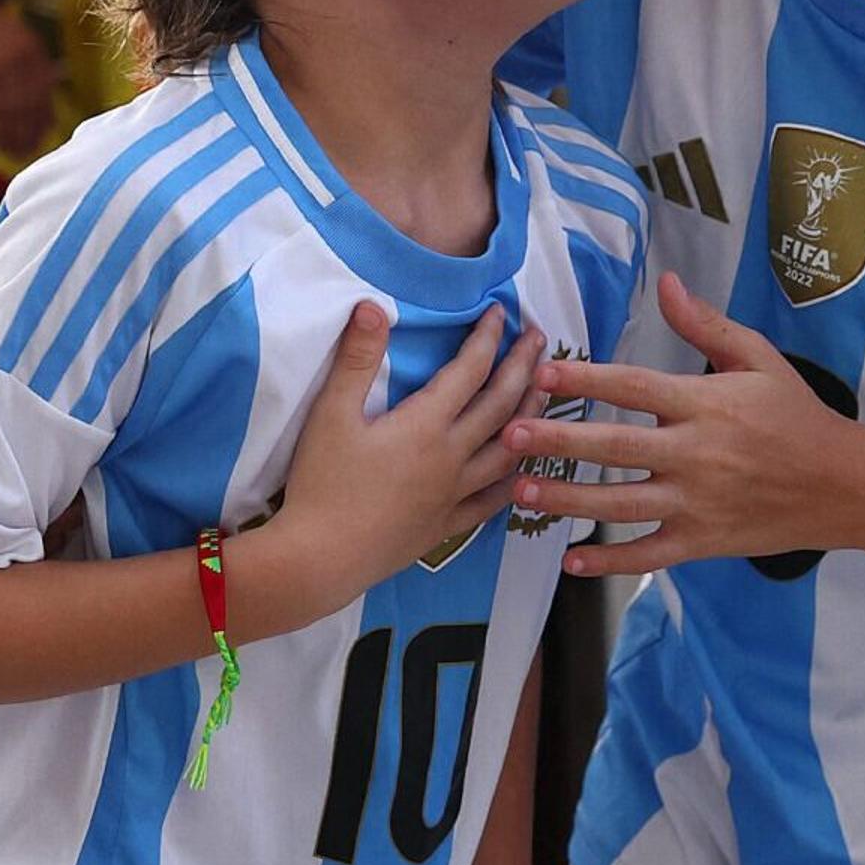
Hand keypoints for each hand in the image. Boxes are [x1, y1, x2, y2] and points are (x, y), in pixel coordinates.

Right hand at [0, 0, 56, 155]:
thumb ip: (15, 60)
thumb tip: (28, 96)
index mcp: (29, 43)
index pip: (46, 87)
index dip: (45, 114)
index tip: (42, 134)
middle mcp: (23, 51)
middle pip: (36, 100)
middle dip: (33, 129)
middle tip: (27, 151)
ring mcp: (4, 61)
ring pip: (19, 108)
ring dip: (18, 135)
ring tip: (13, 153)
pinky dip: (1, 129)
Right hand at [269, 304, 546, 610]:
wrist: (320, 559)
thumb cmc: (322, 483)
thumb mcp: (330, 414)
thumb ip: (357, 359)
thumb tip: (374, 306)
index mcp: (426, 426)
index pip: (469, 371)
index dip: (487, 338)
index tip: (501, 312)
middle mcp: (451, 458)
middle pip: (500, 405)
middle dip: (523, 367)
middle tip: (540, 338)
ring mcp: (453, 495)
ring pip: (509, 451)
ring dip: (530, 416)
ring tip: (543, 393)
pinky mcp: (445, 526)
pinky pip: (492, 501)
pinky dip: (512, 481)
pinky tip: (521, 472)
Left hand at [503, 272, 864, 574]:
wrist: (842, 486)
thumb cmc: (794, 415)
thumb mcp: (758, 359)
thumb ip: (705, 325)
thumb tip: (665, 283)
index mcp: (705, 404)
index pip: (635, 388)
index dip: (587, 379)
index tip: (543, 372)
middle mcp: (696, 454)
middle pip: (617, 447)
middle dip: (561, 441)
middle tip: (512, 436)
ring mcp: (697, 503)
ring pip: (622, 504)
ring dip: (568, 501)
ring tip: (520, 493)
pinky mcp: (703, 542)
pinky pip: (649, 554)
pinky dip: (610, 560)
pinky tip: (570, 559)